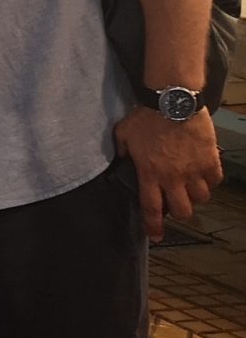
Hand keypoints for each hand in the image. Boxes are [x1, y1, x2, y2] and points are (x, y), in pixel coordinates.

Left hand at [114, 106, 221, 240]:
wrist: (173, 102)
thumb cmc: (145, 117)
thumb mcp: (123, 134)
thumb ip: (122, 152)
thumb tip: (121, 160)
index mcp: (149, 174)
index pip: (151, 208)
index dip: (154, 226)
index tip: (156, 236)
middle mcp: (173, 178)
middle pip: (182, 211)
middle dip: (179, 211)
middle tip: (175, 203)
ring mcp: (193, 170)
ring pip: (201, 198)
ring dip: (195, 195)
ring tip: (189, 186)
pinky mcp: (210, 161)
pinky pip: (215, 181)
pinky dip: (210, 181)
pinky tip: (203, 175)